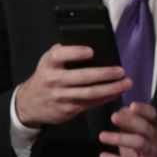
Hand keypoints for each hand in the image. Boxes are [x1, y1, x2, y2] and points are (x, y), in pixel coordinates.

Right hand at [14, 44, 129, 126]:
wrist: (30, 103)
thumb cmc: (46, 76)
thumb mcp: (49, 62)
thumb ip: (65, 55)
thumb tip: (94, 47)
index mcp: (49, 63)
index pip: (60, 55)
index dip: (75, 52)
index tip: (92, 51)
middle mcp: (53, 79)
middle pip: (82, 77)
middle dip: (105, 74)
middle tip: (121, 71)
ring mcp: (61, 96)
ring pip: (90, 93)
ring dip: (111, 88)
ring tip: (126, 83)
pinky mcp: (68, 109)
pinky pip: (91, 103)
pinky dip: (106, 98)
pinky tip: (117, 93)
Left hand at [99, 103, 156, 156]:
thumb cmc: (142, 154)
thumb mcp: (138, 136)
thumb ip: (131, 123)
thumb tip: (119, 109)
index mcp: (154, 130)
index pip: (153, 116)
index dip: (144, 110)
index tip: (131, 105)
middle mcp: (155, 141)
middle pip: (145, 128)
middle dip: (130, 121)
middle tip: (113, 117)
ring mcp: (150, 156)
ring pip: (138, 144)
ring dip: (119, 139)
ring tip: (101, 136)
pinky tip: (103, 156)